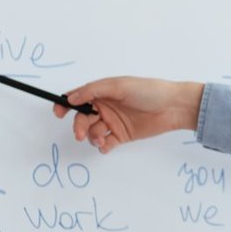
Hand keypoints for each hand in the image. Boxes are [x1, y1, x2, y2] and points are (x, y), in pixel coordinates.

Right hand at [54, 77, 203, 152]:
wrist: (173, 107)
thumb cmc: (148, 91)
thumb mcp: (119, 85)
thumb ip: (93, 91)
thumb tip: (71, 97)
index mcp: (102, 92)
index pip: (77, 98)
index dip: (65, 104)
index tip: (58, 112)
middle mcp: (105, 107)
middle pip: (82, 118)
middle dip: (79, 126)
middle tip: (81, 133)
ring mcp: (113, 122)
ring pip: (92, 132)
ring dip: (92, 137)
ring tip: (102, 138)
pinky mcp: (122, 135)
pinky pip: (105, 143)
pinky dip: (102, 146)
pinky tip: (106, 145)